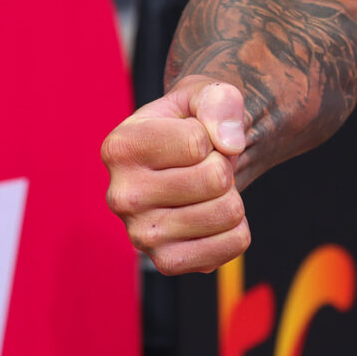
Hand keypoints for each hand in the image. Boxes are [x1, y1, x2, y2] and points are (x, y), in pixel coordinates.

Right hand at [102, 77, 251, 274]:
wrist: (193, 162)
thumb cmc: (194, 121)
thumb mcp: (204, 93)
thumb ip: (219, 100)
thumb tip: (230, 144)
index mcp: (120, 147)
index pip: (198, 142)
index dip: (213, 134)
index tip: (197, 137)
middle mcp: (121, 196)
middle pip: (215, 178)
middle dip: (224, 165)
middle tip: (206, 165)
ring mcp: (140, 235)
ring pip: (227, 212)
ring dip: (232, 195)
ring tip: (207, 189)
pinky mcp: (166, 262)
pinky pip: (232, 246)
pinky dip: (237, 228)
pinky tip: (212, 216)